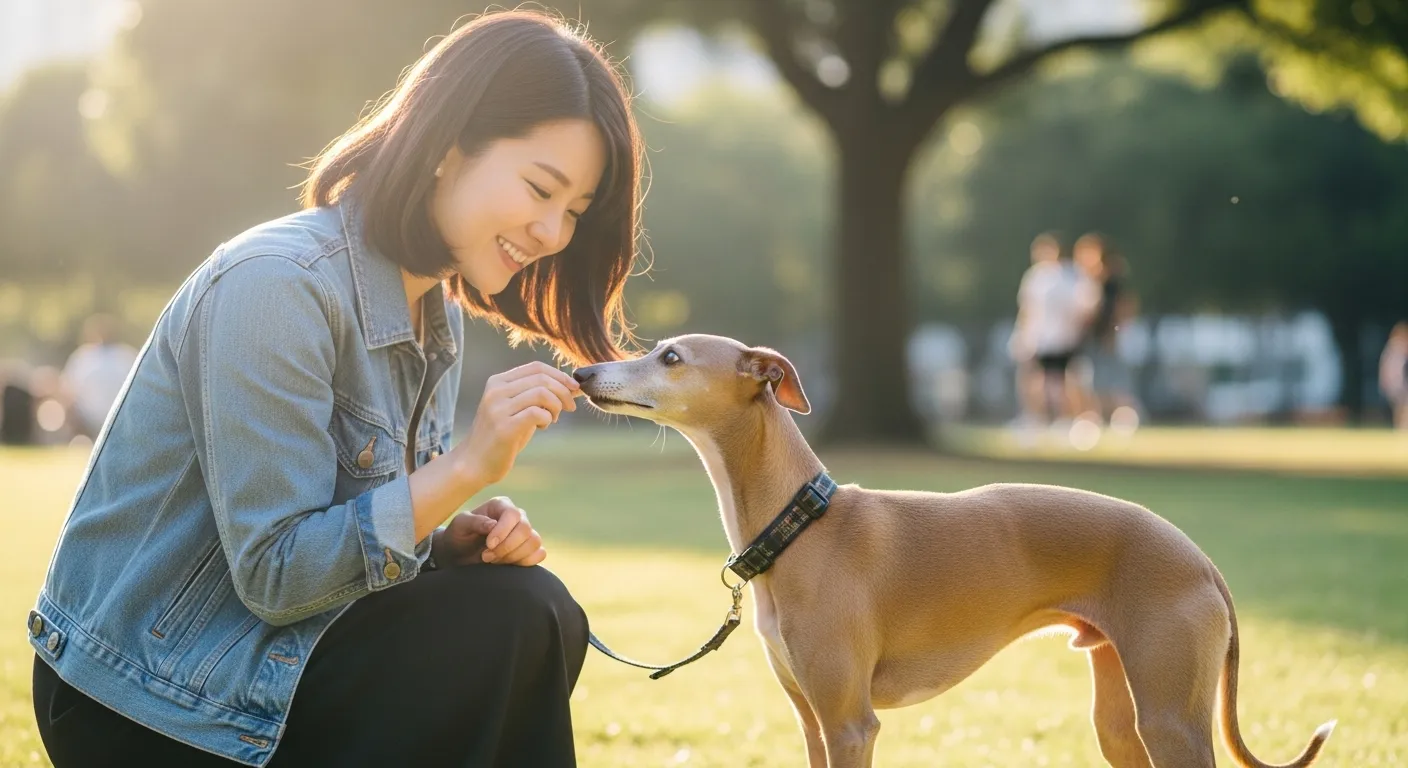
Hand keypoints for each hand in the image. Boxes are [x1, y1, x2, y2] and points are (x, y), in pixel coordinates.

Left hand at [433, 497, 545, 566]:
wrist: (460, 555)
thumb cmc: (459, 536)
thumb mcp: (460, 525)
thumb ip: (475, 522)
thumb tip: (493, 525)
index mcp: (501, 505)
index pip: (512, 514)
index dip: (503, 531)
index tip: (488, 545)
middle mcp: (517, 517)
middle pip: (525, 530)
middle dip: (506, 547)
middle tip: (486, 557)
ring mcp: (525, 533)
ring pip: (534, 542)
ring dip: (514, 556)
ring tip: (494, 561)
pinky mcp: (529, 549)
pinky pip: (540, 554)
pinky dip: (526, 561)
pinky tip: (507, 564)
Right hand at [454, 361, 580, 487]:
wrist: (474, 463)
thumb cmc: (500, 436)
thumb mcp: (515, 409)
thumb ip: (536, 395)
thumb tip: (571, 387)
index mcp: (497, 382)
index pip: (536, 367)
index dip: (560, 375)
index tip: (574, 388)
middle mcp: (496, 391)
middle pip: (542, 379)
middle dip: (563, 391)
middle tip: (569, 407)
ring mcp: (498, 409)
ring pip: (542, 394)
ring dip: (556, 406)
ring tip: (552, 419)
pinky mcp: (504, 428)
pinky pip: (537, 413)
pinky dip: (547, 419)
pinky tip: (542, 427)